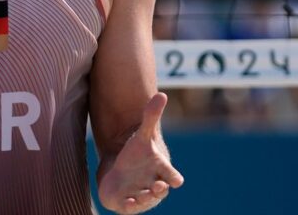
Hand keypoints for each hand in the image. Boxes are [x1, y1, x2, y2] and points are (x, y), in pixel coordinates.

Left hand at [98, 93, 184, 213]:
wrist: (121, 173)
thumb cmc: (135, 155)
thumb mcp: (141, 137)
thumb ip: (150, 117)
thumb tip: (162, 94)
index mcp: (160, 171)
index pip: (170, 175)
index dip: (173, 177)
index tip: (177, 180)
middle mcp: (153, 186)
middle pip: (160, 190)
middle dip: (160, 190)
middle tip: (159, 187)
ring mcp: (141, 196)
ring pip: (145, 200)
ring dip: (144, 198)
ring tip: (138, 195)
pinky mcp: (128, 204)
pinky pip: (130, 208)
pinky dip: (130, 206)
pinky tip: (127, 200)